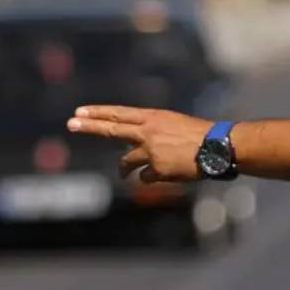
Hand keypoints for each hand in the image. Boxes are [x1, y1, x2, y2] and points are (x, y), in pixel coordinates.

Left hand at [67, 105, 211, 181]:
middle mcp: (148, 131)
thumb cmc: (201, 136)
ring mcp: (151, 150)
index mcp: (154, 117)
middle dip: (89, 127)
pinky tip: (164, 176)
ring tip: (123, 174)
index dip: (99, 113)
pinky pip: (146, 177)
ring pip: (127, 161)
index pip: (120, 114)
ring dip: (124, 169)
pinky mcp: (157, 169)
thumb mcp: (175, 125)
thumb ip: (154, 132)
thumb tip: (139, 146)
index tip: (80, 112)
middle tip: (71, 124)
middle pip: (112, 129)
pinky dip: (151, 178)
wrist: (218, 147)